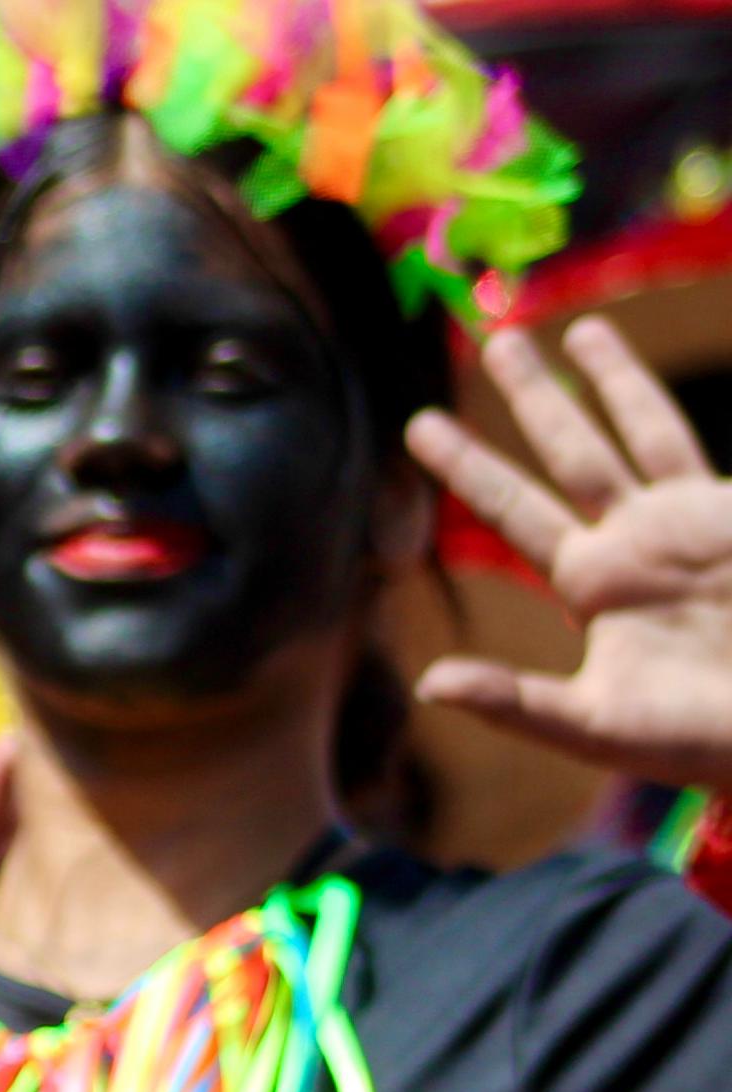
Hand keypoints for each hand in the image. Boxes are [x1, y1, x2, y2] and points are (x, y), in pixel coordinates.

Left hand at [406, 319, 731, 788]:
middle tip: (496, 338)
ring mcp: (692, 520)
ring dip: (611, 380)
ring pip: (643, 430)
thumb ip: (515, 702)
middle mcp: (635, 540)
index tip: (418, 424)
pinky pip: (697, 448)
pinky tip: (639, 373)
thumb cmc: (697, 739)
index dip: (468, 466)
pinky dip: (668, 415)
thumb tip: (428, 685)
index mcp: (593, 583)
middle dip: (535, 397)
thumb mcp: (596, 727)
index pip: (514, 509)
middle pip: (572, 451)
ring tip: (577, 327)